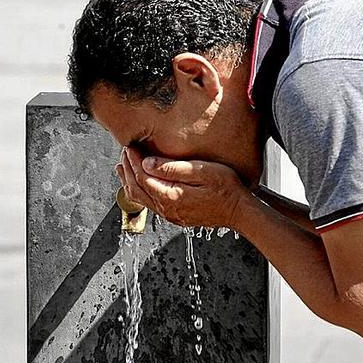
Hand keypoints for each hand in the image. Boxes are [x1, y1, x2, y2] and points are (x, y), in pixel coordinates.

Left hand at [116, 146, 248, 228]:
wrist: (239, 211)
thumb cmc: (226, 189)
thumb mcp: (202, 171)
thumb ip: (173, 168)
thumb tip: (147, 163)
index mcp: (171, 196)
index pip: (143, 177)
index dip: (134, 160)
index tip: (130, 146)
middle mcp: (167, 209)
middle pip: (137, 189)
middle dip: (128, 169)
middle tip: (125, 152)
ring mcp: (170, 214)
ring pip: (140, 199)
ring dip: (129, 181)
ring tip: (122, 167)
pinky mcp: (175, 215)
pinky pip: (149, 204)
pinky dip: (139, 191)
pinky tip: (140, 183)